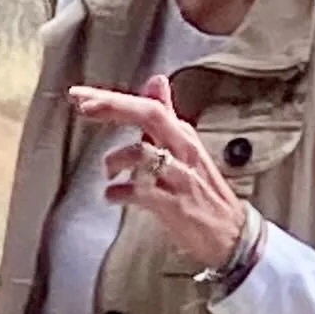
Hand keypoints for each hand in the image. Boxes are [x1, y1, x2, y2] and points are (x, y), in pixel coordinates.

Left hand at [71, 74, 247, 270]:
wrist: (232, 233)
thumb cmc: (203, 190)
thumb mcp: (186, 146)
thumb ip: (167, 115)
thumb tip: (156, 80)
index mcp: (183, 134)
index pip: (149, 105)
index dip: (114, 99)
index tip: (81, 95)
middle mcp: (184, 149)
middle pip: (149, 115)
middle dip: (114, 108)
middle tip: (84, 108)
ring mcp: (181, 177)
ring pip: (143, 153)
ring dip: (115, 161)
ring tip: (108, 174)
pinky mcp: (176, 205)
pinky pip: (141, 192)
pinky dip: (119, 193)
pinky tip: (112, 196)